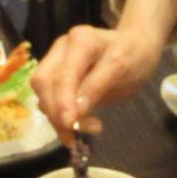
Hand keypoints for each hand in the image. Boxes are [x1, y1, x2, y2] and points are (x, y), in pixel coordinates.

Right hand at [30, 0, 176, 141]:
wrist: (134, 48)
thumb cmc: (132, 57)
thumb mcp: (122, 70)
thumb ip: (97, 88)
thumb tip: (75, 113)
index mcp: (81, 41)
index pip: (64, 74)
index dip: (63, 101)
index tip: (70, 125)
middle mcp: (62, 47)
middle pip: (44, 82)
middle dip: (56, 112)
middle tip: (76, 136)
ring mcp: (55, 59)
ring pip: (42, 92)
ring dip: (56, 117)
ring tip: (83, 130)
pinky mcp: (54, 74)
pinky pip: (47, 97)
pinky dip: (58, 115)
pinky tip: (77, 123)